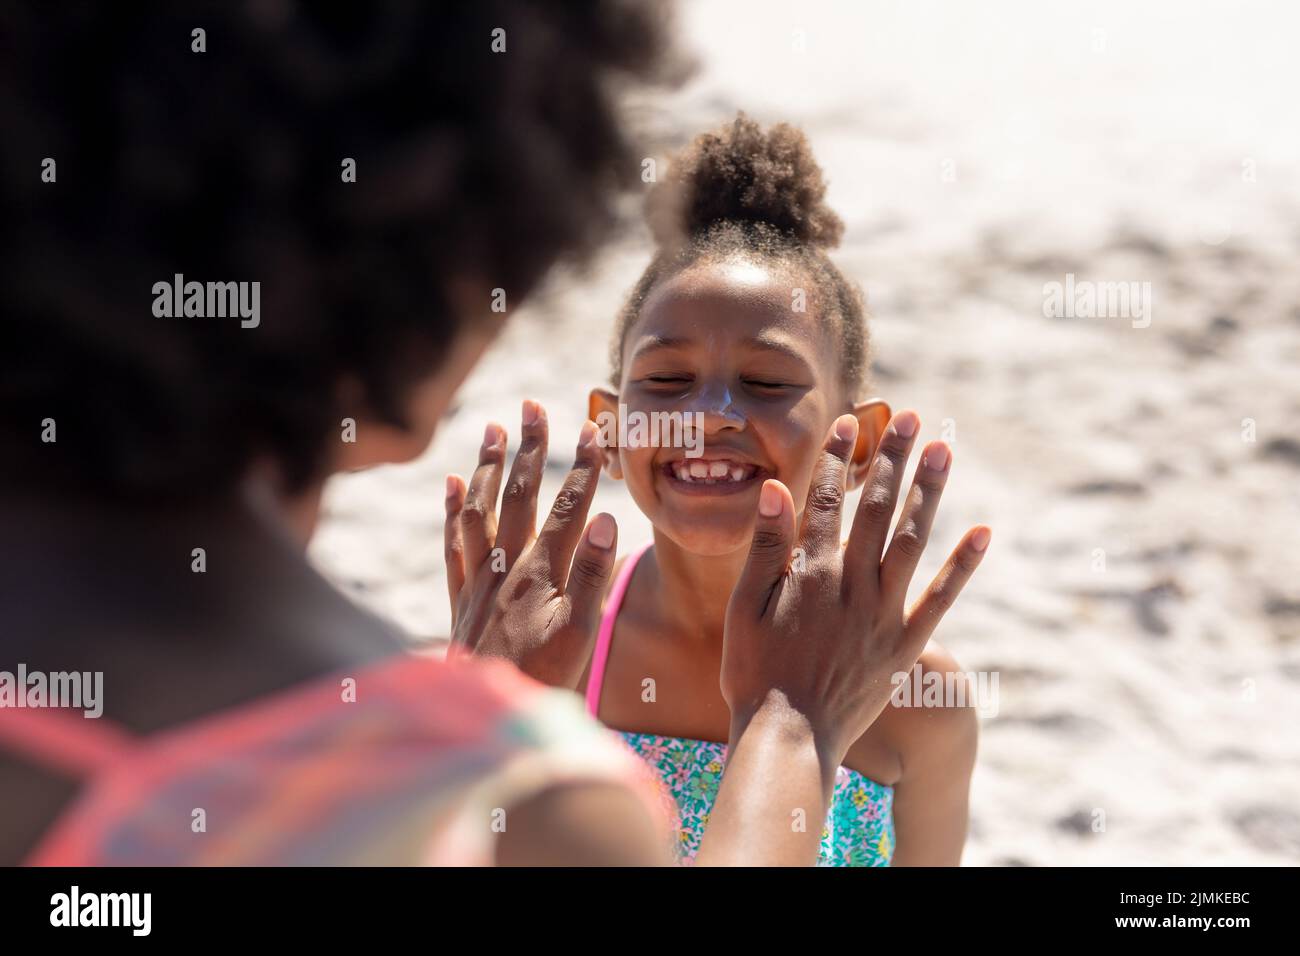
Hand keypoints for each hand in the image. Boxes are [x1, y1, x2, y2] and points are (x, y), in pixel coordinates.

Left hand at [444, 400, 616, 687]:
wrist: (484, 717)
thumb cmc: (543, 681)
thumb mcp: (582, 635)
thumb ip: (594, 576)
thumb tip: (606, 518)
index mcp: (542, 574)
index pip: (569, 508)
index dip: (583, 466)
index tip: (592, 427)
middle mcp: (507, 567)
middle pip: (520, 495)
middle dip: (530, 447)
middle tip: (535, 405)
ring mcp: (479, 581)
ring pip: (480, 510)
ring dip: (489, 466)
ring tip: (494, 428)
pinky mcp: (461, 600)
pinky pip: (453, 544)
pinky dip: (452, 510)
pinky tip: (453, 483)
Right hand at [721, 410, 989, 766]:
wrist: (789, 734)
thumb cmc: (754, 671)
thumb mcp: (743, 606)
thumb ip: (765, 548)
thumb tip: (775, 489)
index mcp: (811, 572)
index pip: (825, 500)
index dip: (837, 458)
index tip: (850, 422)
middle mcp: (853, 584)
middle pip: (878, 508)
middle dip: (894, 458)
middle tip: (911, 417)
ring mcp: (884, 614)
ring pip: (913, 540)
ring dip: (930, 491)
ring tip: (944, 449)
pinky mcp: (905, 644)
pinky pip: (941, 598)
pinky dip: (964, 565)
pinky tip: (984, 531)